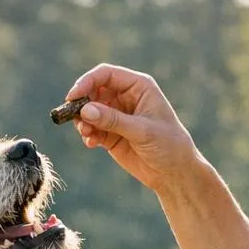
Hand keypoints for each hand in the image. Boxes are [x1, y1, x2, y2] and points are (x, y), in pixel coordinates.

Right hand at [65, 64, 198, 192]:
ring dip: (82, 121)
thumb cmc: (168, 145)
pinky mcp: (111, 134)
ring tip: (86, 133)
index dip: (88, 81)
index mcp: (138, 87)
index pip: (107, 75)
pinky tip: (91, 143)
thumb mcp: (142, 131)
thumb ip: (114, 120)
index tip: (74, 96)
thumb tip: (85, 110)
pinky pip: (92, 129)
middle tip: (75, 117)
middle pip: (94, 91)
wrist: (174, 172)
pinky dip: (87, 134)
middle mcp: (126, 97)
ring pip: (89, 111)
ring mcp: (117, 116)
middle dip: (82, 103)